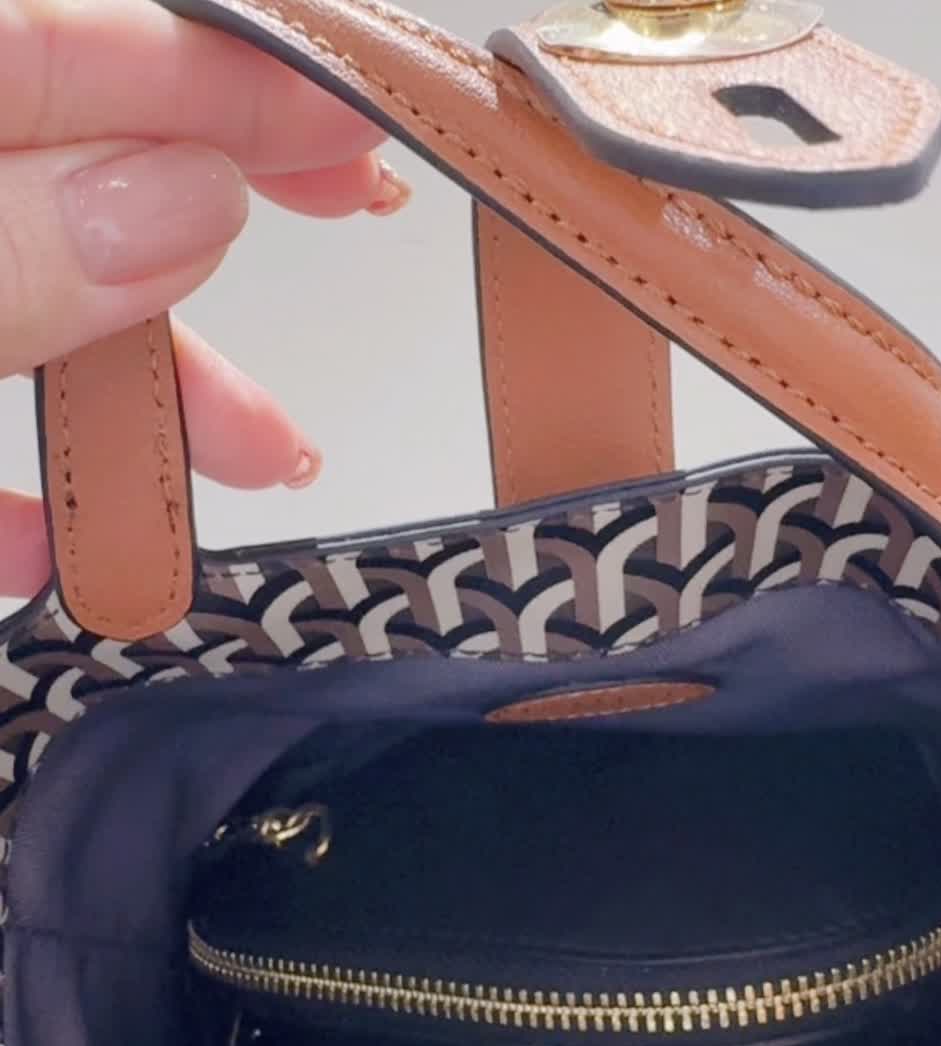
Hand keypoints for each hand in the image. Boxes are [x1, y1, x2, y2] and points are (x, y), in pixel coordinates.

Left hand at [0, 0, 409, 594]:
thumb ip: (11, 254)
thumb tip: (180, 201)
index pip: (55, 47)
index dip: (220, 78)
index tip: (356, 117)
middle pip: (63, 170)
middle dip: (211, 203)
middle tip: (353, 207)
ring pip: (26, 306)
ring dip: (145, 384)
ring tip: (261, 455)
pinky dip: (14, 492)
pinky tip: (53, 549)